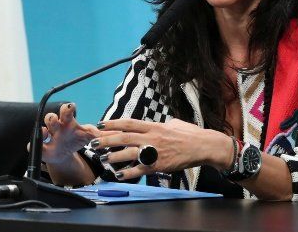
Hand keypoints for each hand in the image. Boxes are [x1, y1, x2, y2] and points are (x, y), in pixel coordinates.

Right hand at [40, 103, 103, 163]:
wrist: (63, 153)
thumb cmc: (76, 139)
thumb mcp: (89, 136)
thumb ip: (102, 134)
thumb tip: (120, 132)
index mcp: (67, 122)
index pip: (67, 111)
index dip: (68, 109)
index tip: (72, 106)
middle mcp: (57, 127)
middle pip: (52, 117)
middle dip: (54, 117)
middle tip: (55, 118)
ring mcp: (48, 136)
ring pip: (43, 128)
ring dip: (45, 128)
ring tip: (47, 131)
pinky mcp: (41, 147)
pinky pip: (35, 145)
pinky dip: (36, 144)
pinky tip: (41, 144)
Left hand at [93, 118, 232, 179]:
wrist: (203, 146)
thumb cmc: (189, 134)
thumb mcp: (172, 123)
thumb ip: (159, 125)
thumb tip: (153, 124)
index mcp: (154, 126)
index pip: (128, 123)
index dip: (113, 124)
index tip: (100, 124)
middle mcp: (152, 137)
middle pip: (124, 138)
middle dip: (106, 140)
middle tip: (93, 142)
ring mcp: (155, 151)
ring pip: (129, 153)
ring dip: (114, 156)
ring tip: (102, 159)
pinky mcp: (160, 165)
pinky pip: (141, 169)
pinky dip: (129, 172)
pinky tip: (119, 174)